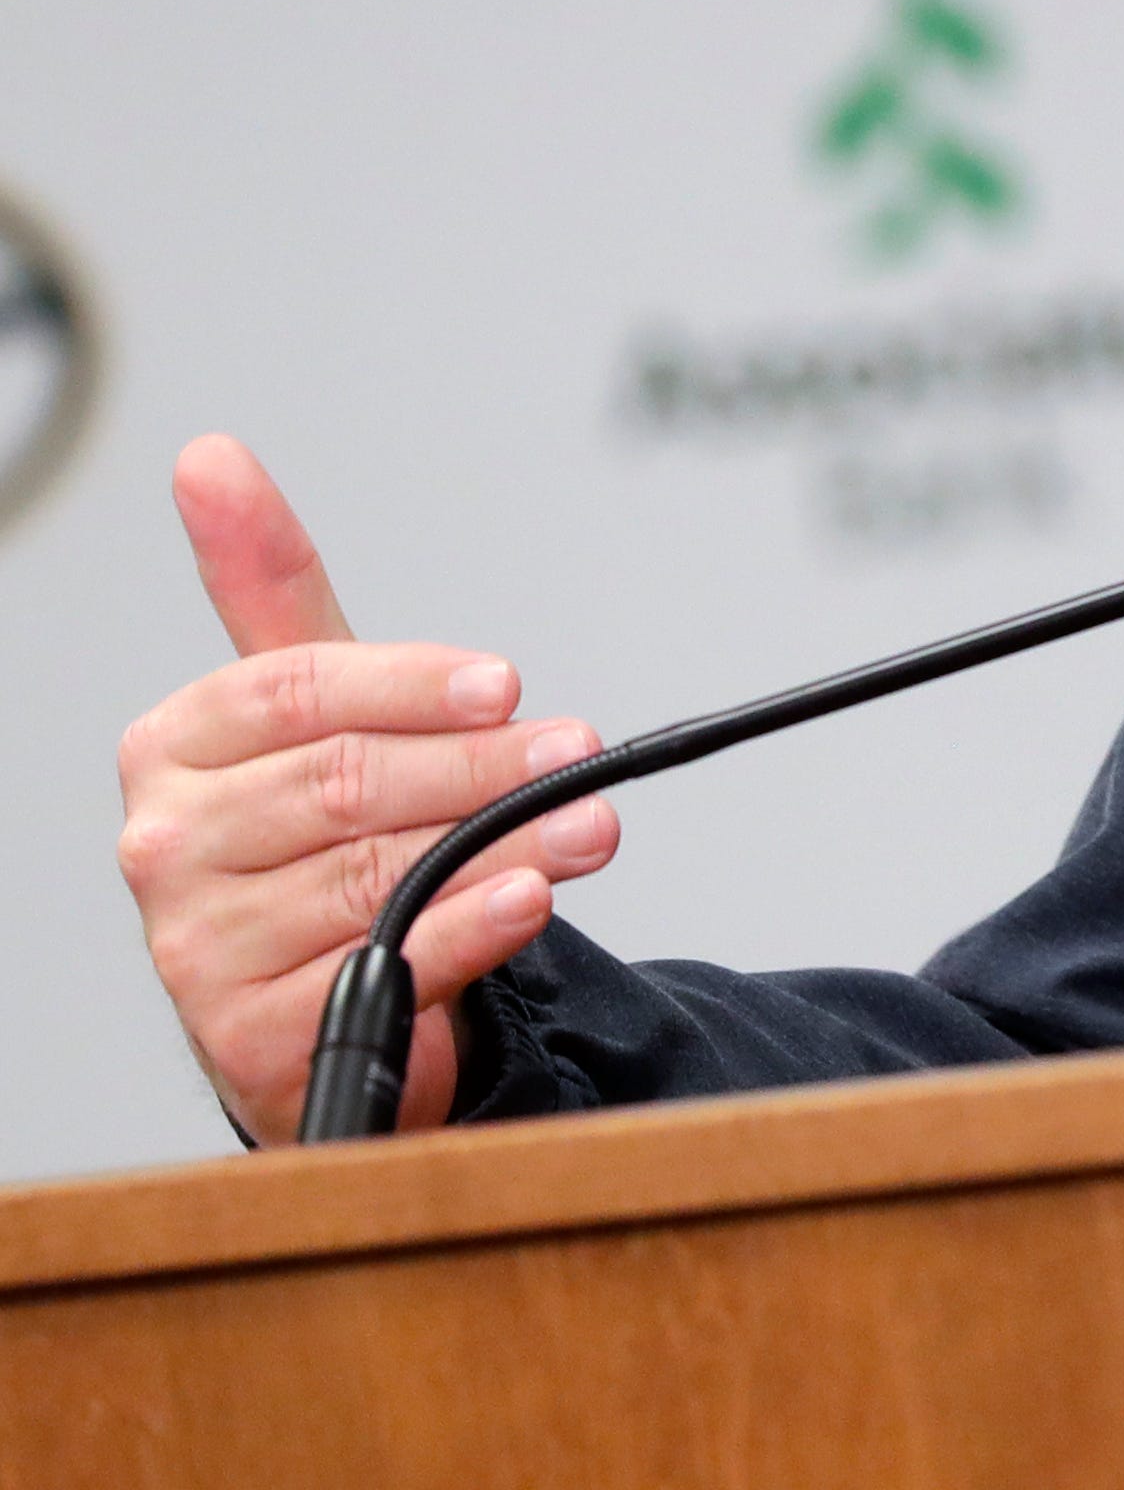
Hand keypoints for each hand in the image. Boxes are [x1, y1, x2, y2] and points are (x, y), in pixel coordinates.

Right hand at [113, 437, 617, 1144]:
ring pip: (377, 873)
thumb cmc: (316, 831)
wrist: (314, 993)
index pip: (294, 693)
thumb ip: (268, 586)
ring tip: (592, 824)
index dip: (411, 684)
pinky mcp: (248, 1033)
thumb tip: (210, 455)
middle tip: (579, 751)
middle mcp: (165, 845)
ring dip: (505, 843)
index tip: (508, 681)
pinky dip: (469, 930)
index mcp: (171, 748)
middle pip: (344, 784)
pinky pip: (382, 965)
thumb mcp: (306, 705)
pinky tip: (529, 899)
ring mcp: (196, 947)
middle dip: (481, 765)